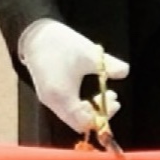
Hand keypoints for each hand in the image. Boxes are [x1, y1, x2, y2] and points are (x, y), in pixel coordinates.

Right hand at [18, 18, 127, 135]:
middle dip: (99, 114)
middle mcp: (53, 103)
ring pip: (73, 117)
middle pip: (79, 123)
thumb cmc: (62, 44)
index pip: (85, 122)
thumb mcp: (90, 53)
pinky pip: (67, 110)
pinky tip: (88, 92)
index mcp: (62, 96)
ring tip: (103, 93)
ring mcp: (48, 100)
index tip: (114, 99)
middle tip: (112, 96)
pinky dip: (80, 106)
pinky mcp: (48, 95)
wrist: (35, 36)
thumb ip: (110, 65)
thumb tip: (124, 72)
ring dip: (90, 110)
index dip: (103, 116)